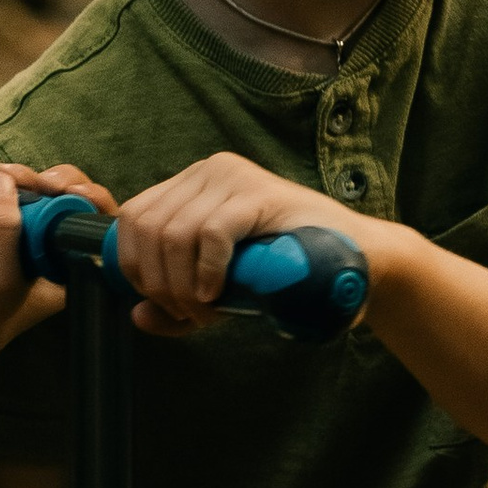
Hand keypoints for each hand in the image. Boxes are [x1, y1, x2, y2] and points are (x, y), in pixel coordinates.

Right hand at [0, 163, 115, 389]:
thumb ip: (3, 236)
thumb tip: (1, 181)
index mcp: (65, 277)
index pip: (95, 232)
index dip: (88, 201)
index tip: (59, 189)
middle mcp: (46, 260)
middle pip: (69, 206)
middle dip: (53, 182)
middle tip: (26, 179)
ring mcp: (15, 245)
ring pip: (36, 196)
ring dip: (24, 178)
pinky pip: (2, 196)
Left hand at [108, 152, 387, 334]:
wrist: (354, 261)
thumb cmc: (287, 273)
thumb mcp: (222, 290)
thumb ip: (178, 305)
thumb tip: (138, 315)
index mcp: (192, 184)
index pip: (132, 218)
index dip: (135, 267)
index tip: (162, 303)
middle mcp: (208, 171)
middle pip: (146, 227)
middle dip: (158, 282)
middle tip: (188, 313)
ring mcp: (233, 177)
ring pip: (173, 234)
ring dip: (181, 285)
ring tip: (207, 311)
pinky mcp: (258, 194)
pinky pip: (210, 234)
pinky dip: (206, 272)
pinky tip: (218, 294)